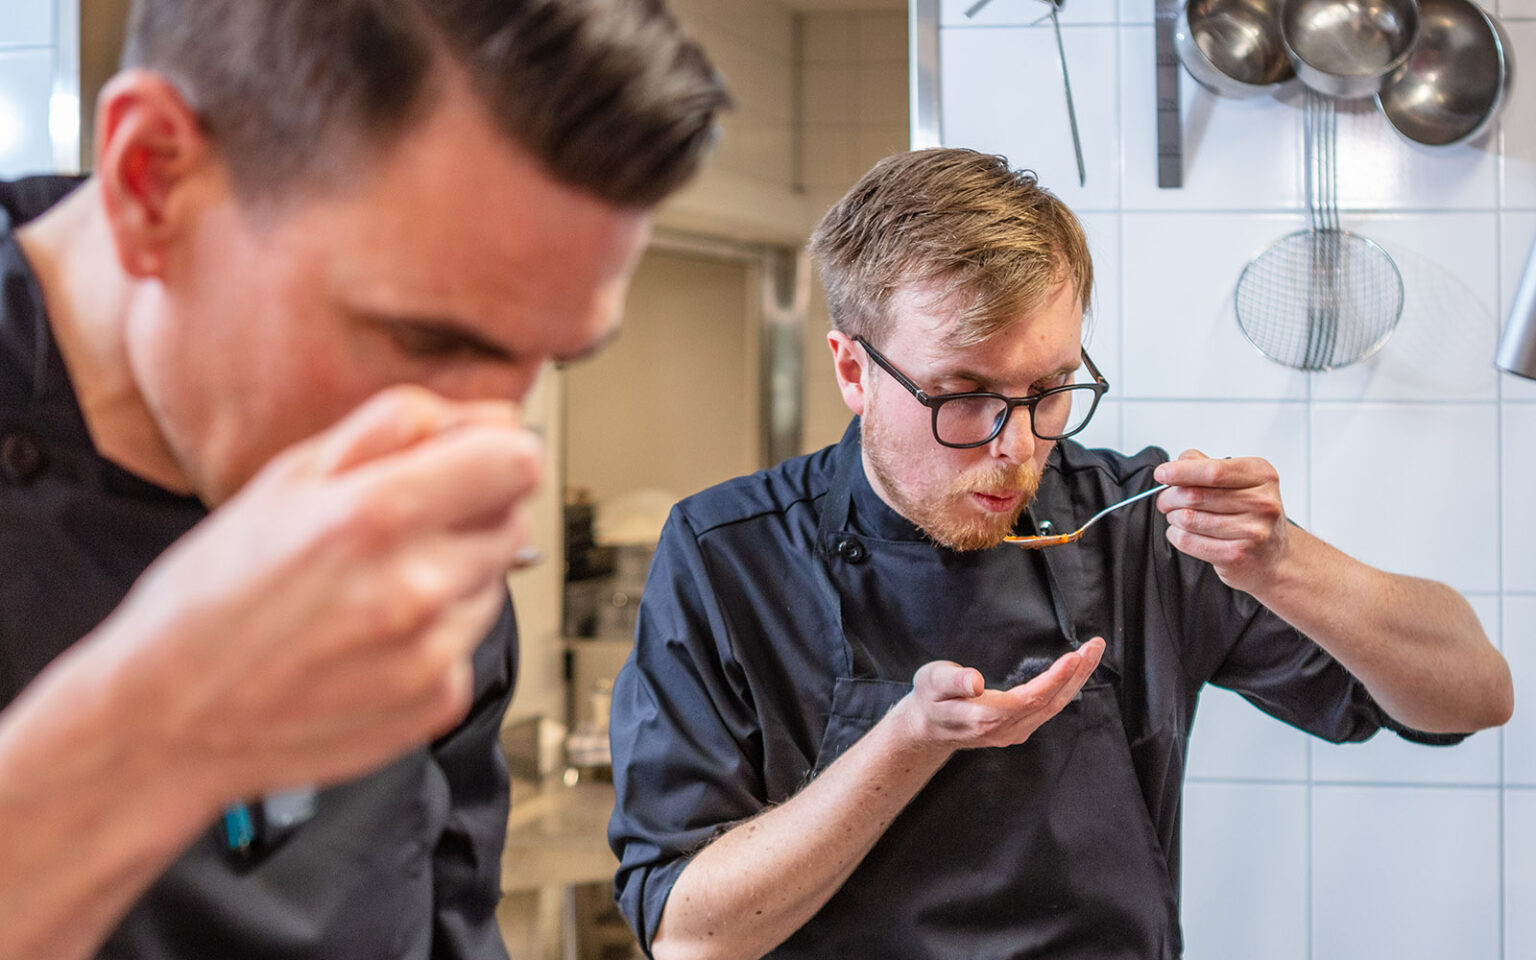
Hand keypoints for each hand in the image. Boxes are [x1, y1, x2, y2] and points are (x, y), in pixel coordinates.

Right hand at [84, 385, 540, 810]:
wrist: (168, 718)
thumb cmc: (213, 592)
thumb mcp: (289, 477)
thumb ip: (400, 428)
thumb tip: (494, 417)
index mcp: (376, 514)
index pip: (519, 461)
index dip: (496, 452)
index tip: (470, 460)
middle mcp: (415, 588)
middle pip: (512, 519)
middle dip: (468, 512)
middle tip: (393, 530)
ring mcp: (431, 653)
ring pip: (495, 581)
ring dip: (452, 574)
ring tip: (370, 589)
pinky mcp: (438, 703)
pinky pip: (470, 643)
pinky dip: (435, 636)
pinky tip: (371, 639)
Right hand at [894, 638, 1104, 750]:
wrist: (926, 729)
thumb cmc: (928, 700)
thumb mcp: (930, 682)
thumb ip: (952, 680)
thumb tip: (975, 681)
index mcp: (984, 716)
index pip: (1029, 698)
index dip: (1054, 679)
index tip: (1074, 656)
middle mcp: (1004, 729)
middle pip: (1050, 702)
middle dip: (1076, 674)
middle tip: (1095, 645)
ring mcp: (1013, 732)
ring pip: (1053, 707)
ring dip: (1076, 680)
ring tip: (1091, 653)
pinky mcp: (1017, 729)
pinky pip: (1048, 710)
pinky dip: (1065, 689)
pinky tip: (1074, 673)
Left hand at [1153, 449, 1288, 592]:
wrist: (1272, 555)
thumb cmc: (1251, 514)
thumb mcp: (1239, 480)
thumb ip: (1207, 465)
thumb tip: (1178, 463)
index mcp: (1262, 476)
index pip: (1213, 471)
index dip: (1181, 472)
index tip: (1162, 473)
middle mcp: (1262, 503)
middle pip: (1195, 495)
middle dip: (1169, 497)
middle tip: (1165, 500)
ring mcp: (1252, 531)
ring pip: (1188, 519)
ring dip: (1173, 517)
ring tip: (1178, 517)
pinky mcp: (1237, 555)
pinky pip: (1188, 541)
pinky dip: (1176, 535)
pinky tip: (1184, 532)